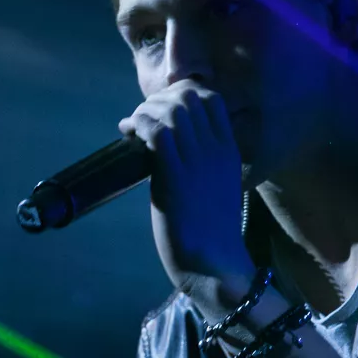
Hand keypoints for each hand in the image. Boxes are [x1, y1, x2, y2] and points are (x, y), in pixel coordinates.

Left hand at [118, 80, 255, 294]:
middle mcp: (215, 150)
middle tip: (141, 118)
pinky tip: (128, 134)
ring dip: (145, 110)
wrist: (212, 263)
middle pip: (187, 96)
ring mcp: (197, 161)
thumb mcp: (216, 186)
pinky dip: (138, 123)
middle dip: (157, 99)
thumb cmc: (210, 231)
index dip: (180, 94)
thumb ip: (202, 162)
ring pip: (170, 109)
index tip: (161, 109)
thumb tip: (171, 145)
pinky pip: (157, 131)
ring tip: (132, 126)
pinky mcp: (175, 175)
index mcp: (229, 150)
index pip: (210, 98)